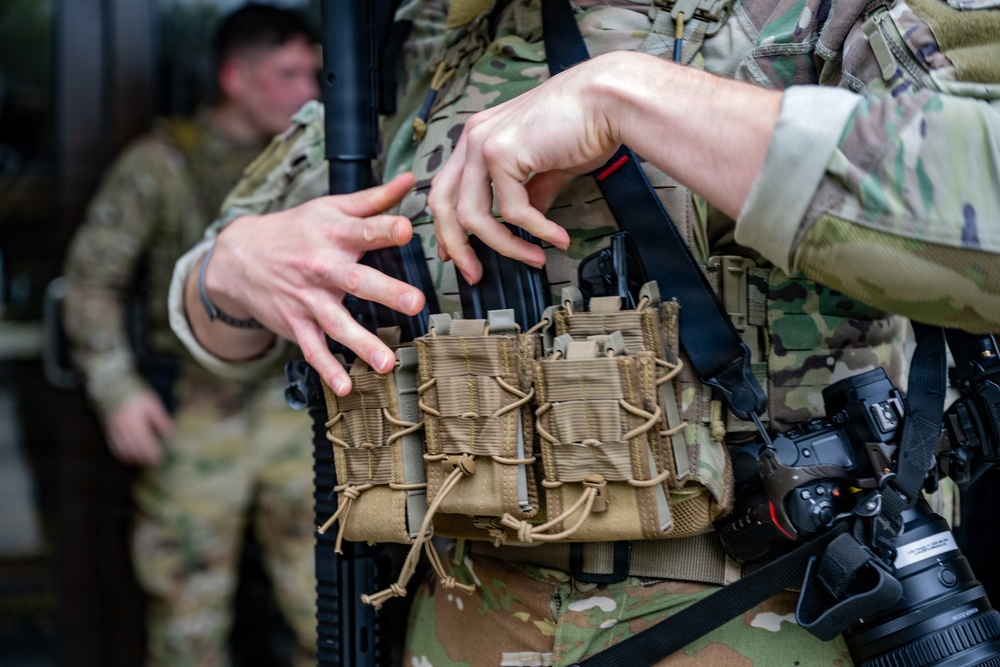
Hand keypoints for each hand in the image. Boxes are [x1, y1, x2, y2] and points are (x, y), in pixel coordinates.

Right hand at [105, 389, 172, 465]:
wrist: (117, 389)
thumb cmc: (139, 398)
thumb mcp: (153, 405)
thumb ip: (161, 419)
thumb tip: (170, 434)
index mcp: (136, 419)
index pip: (145, 440)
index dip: (152, 451)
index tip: (159, 457)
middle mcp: (124, 426)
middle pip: (134, 447)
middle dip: (144, 457)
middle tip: (153, 463)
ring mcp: (114, 429)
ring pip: (123, 449)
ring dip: (133, 458)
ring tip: (143, 462)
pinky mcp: (109, 430)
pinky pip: (113, 446)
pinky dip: (121, 454)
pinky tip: (128, 459)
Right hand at [197, 173, 425, 394]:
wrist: (238, 255)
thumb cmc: (295, 229)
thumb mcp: (330, 208)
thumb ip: (373, 200)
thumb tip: (410, 180)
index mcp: (334, 234)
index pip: (364, 229)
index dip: (386, 228)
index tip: (407, 229)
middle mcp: (321, 267)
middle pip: (357, 279)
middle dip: (386, 291)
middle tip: (415, 302)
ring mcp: (307, 299)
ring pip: (337, 323)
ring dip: (362, 344)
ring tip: (387, 363)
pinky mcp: (295, 323)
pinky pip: (313, 349)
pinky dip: (327, 370)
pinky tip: (344, 387)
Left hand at [429, 57, 621, 283]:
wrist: (608, 99)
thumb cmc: (585, 123)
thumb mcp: (548, 165)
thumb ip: (531, 192)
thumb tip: (527, 221)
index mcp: (480, 136)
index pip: (447, 189)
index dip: (448, 228)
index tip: (460, 255)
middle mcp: (474, 136)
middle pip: (443, 205)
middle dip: (458, 246)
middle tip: (475, 274)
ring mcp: (483, 143)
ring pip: (473, 216)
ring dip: (505, 246)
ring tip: (533, 258)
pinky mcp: (501, 152)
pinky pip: (512, 211)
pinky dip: (536, 231)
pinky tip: (556, 237)